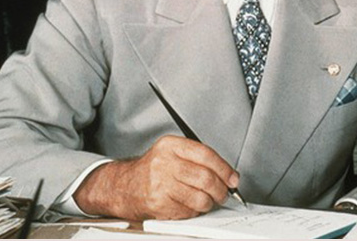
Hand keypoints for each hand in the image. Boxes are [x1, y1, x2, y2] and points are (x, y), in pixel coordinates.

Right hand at [73, 135, 239, 219]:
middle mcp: (164, 163)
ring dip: (209, 203)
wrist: (123, 186)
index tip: (232, 178)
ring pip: (200, 197)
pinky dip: (194, 211)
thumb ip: (197, 159)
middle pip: (205, 177)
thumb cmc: (151, 170)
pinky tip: (190, 205)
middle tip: (223, 193)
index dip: (224, 168)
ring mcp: (160, 184)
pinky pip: (188, 211)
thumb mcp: (171, 153)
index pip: (206, 154)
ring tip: (207, 201)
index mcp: (170, 145)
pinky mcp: (158, 203)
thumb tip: (227, 174)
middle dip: (220, 189)